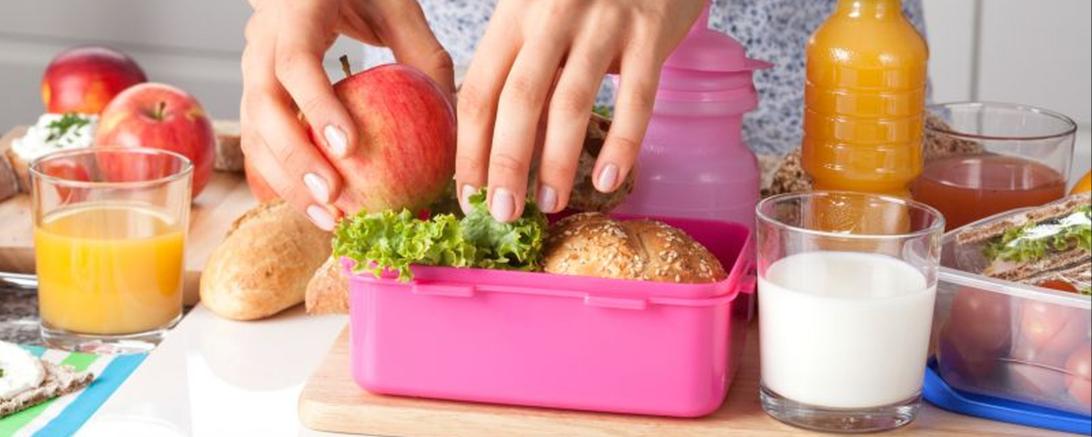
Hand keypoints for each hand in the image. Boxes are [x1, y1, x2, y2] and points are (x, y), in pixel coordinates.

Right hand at [241, 0, 453, 229]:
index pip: (296, 62)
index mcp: (295, 11)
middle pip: (262, 106)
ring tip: (328, 218)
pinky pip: (258, 141)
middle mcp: (262, 40)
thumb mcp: (397, 6)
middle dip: (295, 160)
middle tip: (333, 199)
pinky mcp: (254, 92)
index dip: (317, 107)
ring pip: (252, 131)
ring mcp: (250, 66)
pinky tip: (314, 208)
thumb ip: (423, 53)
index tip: (348, 148)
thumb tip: (455, 115)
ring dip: (286, 181)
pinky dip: (282, 178)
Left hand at [455, 0, 702, 220]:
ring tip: (550, 204)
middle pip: (519, 100)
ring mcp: (603, 22)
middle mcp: (552, 15)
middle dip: (507, 164)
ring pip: (572, 102)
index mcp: (515, 15)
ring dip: (557, 162)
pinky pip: (636, 98)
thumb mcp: (540, 14)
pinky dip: (622, 144)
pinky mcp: (650, 30)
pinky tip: (608, 180)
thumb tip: (496, 150)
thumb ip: (520, 67)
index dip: (470, 149)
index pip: (480, 90)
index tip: (469, 196)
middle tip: (504, 214)